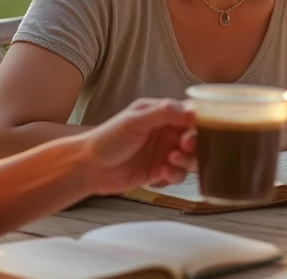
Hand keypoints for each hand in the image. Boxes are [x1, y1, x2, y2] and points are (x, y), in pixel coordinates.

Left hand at [76, 98, 195, 195]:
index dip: (198, 122)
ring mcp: (164, 153)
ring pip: (191, 157)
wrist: (88, 167)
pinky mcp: (160, 172)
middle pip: (196, 137)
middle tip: (185, 146)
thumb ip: (164, 113)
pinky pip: (179, 175)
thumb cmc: (108, 138)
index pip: (190, 114)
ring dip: (187, 160)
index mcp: (162, 114)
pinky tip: (162, 174)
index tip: (197, 129)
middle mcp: (166, 132)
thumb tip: (192, 111)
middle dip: (195, 143)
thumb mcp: (135, 120)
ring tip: (172, 160)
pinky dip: (175, 175)